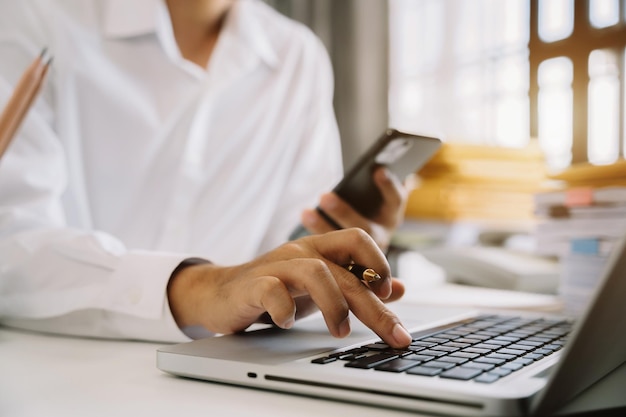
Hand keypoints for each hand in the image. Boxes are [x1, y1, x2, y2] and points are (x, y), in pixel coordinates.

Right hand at [167, 228, 411, 347]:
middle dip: (374, 307)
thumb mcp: (321, 286)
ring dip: (334, 306)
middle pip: (345, 271)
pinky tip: (289, 323)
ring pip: (315, 273)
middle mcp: (300, 252)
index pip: (358, 239)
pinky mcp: (253, 284)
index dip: (379, 263)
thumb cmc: (277, 287)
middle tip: (395, 336)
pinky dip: (286, 310)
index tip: (388, 295)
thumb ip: (356, 284)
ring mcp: (276, 266)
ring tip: (340, 332)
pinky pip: (273, 291)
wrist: (222, 292)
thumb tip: (399, 288)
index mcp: (319, 248)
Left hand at [301, 167, 407, 250]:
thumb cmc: (367, 204)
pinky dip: (316, 232)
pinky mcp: (348, 260)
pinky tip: (305, 216)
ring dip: (323, 226)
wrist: (364, 244)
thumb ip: (378, 178)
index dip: (389, 186)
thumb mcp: (374, 193)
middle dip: (343, 212)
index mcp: (392, 214)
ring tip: (306, 212)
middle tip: (324, 196)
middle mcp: (382, 234)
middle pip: (366, 227)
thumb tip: (377, 165)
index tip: (377, 170)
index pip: (396, 200)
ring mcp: (365, 251)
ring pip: (345, 243)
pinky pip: (331, 250)